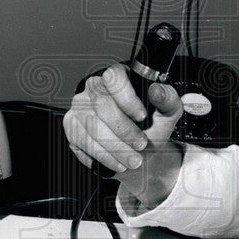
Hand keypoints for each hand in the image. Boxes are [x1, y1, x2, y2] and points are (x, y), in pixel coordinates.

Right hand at [63, 64, 183, 207]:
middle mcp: (94, 87)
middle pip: (103, 106)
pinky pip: (82, 142)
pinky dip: (103, 157)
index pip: (114, 77)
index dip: (127, 98)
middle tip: (141, 145)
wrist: (137, 150)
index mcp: (118, 76)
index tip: (142, 116)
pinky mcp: (71, 125)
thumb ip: (167, 100)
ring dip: (115, 149)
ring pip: (92, 128)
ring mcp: (79, 106)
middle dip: (124, 131)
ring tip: (133, 160)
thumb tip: (156, 90)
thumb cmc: (150, 127)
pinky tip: (117, 161)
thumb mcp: (166, 114)